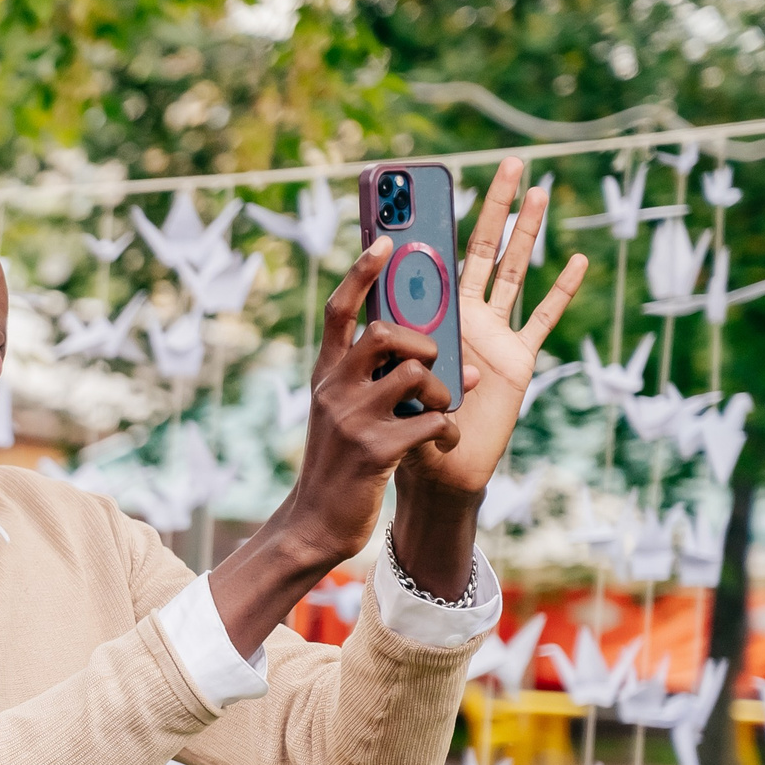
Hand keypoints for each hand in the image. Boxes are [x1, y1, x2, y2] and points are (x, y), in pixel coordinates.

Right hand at [207, 238, 464, 655]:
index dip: (363, 272)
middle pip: (386, 333)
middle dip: (424, 343)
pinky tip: (444, 442)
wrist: (317, 522)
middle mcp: (334, 390)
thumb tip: (417, 343)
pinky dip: (448, 429)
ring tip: (445, 411)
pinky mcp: (376, 452)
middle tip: (433, 365)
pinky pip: (431, 420)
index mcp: (326, 375)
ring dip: (445, 391)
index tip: (387, 241)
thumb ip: (365, 377)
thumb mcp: (341, 411)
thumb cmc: (341, 463)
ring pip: (417, 374)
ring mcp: (352, 421)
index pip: (340, 310)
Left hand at [397, 156, 589, 503]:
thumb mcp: (392, 378)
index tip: (439, 186)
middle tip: (511, 163)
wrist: (434, 468)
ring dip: (530, 232)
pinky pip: (542, 319)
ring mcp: (494, 333)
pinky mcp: (518, 358)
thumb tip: (400, 317)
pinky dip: (560, 291)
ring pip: (515, 272)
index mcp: (429, 314)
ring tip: (540, 190)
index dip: (436, 224)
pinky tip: (577, 260)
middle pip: (484, 249)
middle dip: (496, 206)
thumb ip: (398, 346)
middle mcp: (464, 315)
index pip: (434, 258)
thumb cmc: (402, 426)